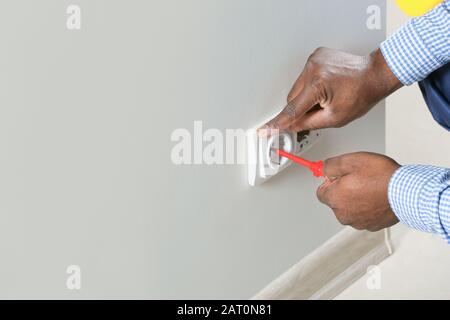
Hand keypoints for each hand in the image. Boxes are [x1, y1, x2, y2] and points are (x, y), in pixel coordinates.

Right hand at [262, 48, 401, 131]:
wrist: (374, 74)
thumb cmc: (362, 94)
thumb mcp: (335, 118)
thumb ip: (308, 123)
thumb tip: (291, 127)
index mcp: (317, 85)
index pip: (292, 110)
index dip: (277, 123)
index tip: (265, 129)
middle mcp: (312, 69)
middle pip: (292, 98)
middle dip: (301, 108)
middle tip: (319, 110)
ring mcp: (314, 60)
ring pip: (297, 87)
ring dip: (306, 96)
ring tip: (327, 95)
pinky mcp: (316, 56)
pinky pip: (304, 76)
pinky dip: (310, 84)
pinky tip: (326, 85)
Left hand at [317, 152, 400, 231]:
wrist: (407, 192)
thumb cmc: (381, 177)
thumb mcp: (350, 161)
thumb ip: (330, 165)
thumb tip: (324, 169)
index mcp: (334, 199)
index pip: (321, 191)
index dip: (331, 181)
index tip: (340, 176)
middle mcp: (343, 214)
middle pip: (336, 200)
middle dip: (344, 190)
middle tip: (359, 179)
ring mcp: (358, 222)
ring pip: (350, 208)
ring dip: (357, 199)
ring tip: (372, 187)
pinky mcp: (372, 225)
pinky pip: (364, 214)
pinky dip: (368, 207)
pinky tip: (378, 197)